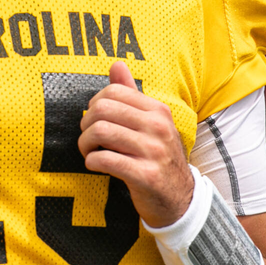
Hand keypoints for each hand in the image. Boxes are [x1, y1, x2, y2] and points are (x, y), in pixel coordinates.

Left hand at [78, 61, 194, 227]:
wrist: (180, 199)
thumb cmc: (158, 158)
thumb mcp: (151, 124)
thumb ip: (132, 94)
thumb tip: (116, 64)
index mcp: (158, 110)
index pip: (114, 91)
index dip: (95, 104)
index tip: (95, 120)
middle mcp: (158, 127)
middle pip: (102, 109)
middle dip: (86, 124)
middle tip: (88, 138)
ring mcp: (154, 151)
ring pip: (100, 132)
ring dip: (85, 144)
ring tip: (89, 152)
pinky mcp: (146, 176)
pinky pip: (105, 160)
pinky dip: (92, 162)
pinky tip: (96, 165)